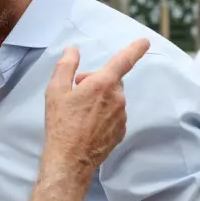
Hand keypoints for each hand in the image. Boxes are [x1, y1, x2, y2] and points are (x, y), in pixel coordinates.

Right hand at [44, 39, 148, 173]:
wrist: (69, 159)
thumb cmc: (60, 123)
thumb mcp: (55, 90)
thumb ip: (66, 66)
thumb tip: (73, 50)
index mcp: (102, 84)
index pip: (123, 61)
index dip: (134, 49)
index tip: (144, 42)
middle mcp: (117, 98)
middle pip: (112, 81)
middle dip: (96, 81)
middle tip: (76, 91)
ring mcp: (121, 116)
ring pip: (113, 99)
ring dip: (99, 99)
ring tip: (79, 112)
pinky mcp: (121, 131)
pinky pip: (114, 115)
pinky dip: (103, 115)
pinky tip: (87, 124)